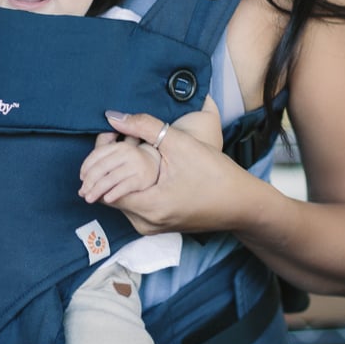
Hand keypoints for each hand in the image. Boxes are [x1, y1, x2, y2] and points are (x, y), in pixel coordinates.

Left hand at [84, 101, 237, 235]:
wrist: (243, 204)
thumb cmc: (216, 174)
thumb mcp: (179, 144)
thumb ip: (143, 127)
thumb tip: (112, 116)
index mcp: (148, 208)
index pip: (103, 189)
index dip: (101, 163)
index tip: (108, 140)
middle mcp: (145, 224)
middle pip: (109, 194)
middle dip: (108, 167)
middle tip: (115, 141)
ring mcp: (151, 227)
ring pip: (120, 198)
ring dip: (120, 175)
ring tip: (129, 150)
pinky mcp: (158, 225)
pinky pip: (134, 203)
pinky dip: (132, 185)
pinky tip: (142, 166)